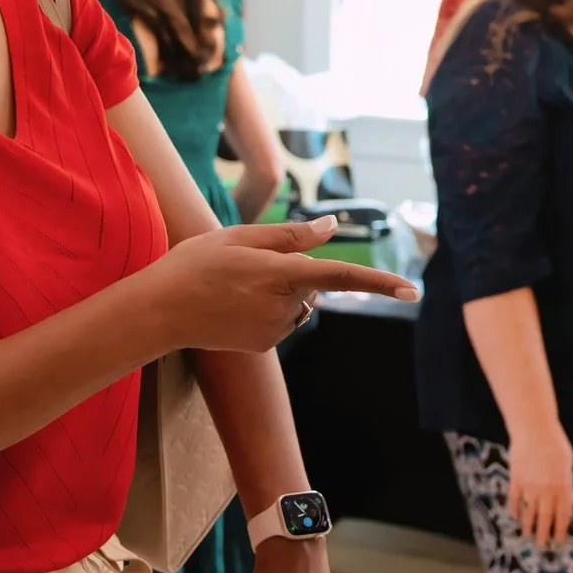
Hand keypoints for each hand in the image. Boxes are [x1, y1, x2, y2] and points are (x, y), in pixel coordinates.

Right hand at [140, 218, 415, 352]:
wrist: (160, 311)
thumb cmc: (197, 264)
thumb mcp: (240, 237)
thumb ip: (291, 235)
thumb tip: (333, 227)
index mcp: (279, 274)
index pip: (340, 276)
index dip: (379, 281)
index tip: (412, 290)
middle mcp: (283, 306)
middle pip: (314, 284)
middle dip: (296, 271)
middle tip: (248, 263)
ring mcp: (274, 330)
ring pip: (301, 303)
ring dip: (284, 292)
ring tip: (238, 285)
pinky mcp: (265, 345)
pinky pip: (284, 321)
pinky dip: (270, 310)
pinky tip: (236, 306)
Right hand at [505, 422, 572, 549]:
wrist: (534, 429)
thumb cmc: (555, 443)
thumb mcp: (568, 464)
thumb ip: (570, 487)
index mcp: (562, 486)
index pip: (562, 514)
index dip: (560, 529)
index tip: (559, 541)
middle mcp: (546, 490)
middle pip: (544, 517)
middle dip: (543, 533)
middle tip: (541, 546)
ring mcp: (529, 486)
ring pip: (528, 511)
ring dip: (528, 526)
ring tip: (526, 536)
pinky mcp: (516, 479)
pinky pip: (514, 499)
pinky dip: (514, 509)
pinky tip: (514, 516)